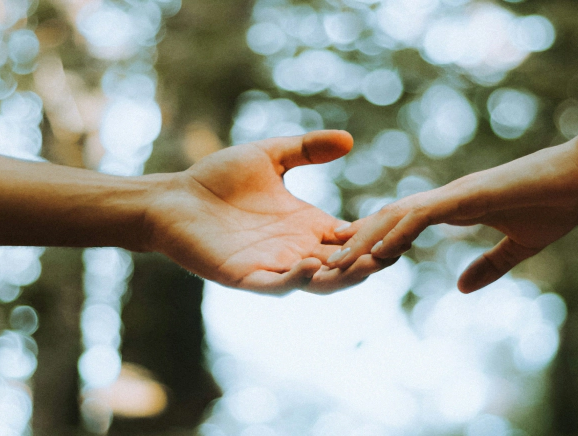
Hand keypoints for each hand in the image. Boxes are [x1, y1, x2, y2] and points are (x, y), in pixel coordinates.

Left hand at [142, 130, 392, 293]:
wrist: (173, 198)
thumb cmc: (217, 179)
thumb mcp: (270, 156)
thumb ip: (307, 149)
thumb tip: (349, 139)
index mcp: (305, 226)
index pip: (350, 238)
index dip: (376, 236)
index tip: (403, 227)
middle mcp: (295, 250)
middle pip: (343, 264)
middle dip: (370, 261)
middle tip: (397, 252)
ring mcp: (272, 266)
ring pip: (318, 281)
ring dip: (343, 277)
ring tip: (367, 264)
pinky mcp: (245, 276)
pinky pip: (276, 285)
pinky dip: (295, 281)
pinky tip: (310, 265)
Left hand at [327, 140, 577, 292]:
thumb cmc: (556, 203)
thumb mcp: (520, 246)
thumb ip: (490, 265)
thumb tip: (462, 288)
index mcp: (454, 208)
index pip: (402, 225)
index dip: (374, 242)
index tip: (349, 263)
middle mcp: (446, 198)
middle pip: (388, 220)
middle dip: (356, 243)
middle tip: (323, 265)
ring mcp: (455, 195)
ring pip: (397, 216)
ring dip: (365, 240)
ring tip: (335, 263)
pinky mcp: (469, 196)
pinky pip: (424, 215)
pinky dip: (399, 232)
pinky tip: (379, 253)